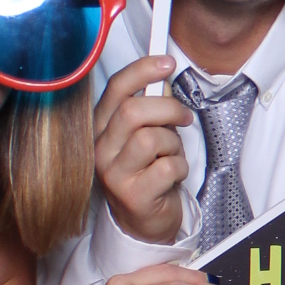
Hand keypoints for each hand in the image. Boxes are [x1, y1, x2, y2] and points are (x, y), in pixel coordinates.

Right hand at [94, 55, 192, 244]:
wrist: (144, 222)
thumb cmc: (148, 172)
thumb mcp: (147, 133)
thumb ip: (152, 107)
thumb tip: (163, 78)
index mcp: (101, 127)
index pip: (116, 88)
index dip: (143, 70)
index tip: (167, 62)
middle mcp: (100, 148)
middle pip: (133, 111)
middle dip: (168, 109)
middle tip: (183, 117)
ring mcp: (113, 173)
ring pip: (152, 138)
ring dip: (173, 143)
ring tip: (172, 154)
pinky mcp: (133, 195)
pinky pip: (167, 167)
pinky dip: (180, 167)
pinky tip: (173, 175)